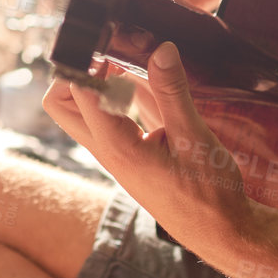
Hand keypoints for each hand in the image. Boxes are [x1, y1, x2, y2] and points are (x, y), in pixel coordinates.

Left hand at [42, 42, 253, 249]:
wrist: (218, 231)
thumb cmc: (209, 193)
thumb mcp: (195, 138)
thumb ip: (172, 92)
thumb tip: (160, 49)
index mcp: (117, 147)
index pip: (80, 93)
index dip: (94, 63)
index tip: (119, 46)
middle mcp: (105, 151)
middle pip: (60, 103)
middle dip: (77, 73)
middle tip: (113, 58)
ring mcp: (111, 154)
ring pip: (79, 111)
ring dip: (96, 84)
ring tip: (131, 66)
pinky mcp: (123, 155)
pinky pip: (105, 119)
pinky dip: (116, 98)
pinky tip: (146, 88)